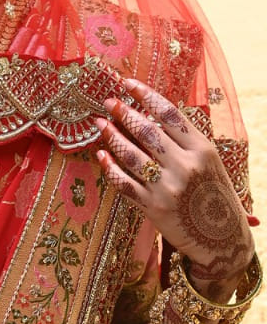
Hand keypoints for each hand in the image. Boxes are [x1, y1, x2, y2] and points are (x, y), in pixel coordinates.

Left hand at [95, 78, 252, 294]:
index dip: (146, 96)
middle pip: (147, 131)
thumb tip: (151, 115)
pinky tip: (101, 155)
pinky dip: (110, 168)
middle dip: (124, 113)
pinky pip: (124, 183)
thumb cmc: (214, 194)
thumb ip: (185, 141)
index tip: (128, 83)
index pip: (169, 114)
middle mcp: (185, 166)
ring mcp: (168, 188)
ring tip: (100, 123)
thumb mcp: (209, 162)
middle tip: (109, 102)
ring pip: (131, 155)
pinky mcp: (153, 208)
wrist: (223, 239)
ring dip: (112, 136)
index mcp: (202, 149)